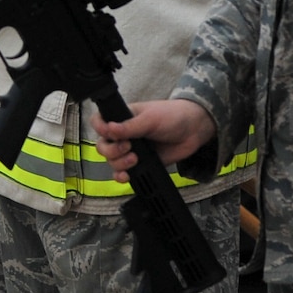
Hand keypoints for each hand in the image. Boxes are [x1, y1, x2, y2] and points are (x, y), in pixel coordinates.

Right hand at [90, 99, 217, 180]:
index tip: (110, 133)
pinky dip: (121, 176)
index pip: (99, 121)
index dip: (100, 128)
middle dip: (111, 150)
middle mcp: (123, 134)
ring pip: (111, 161)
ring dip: (119, 163)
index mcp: (122, 118)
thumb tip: (109, 129)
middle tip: (128, 147)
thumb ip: (129, 126)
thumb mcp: (150, 118)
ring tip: (135, 159)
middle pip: (102, 146)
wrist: (193, 131)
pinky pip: (123, 173)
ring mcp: (131, 150)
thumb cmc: (172, 116)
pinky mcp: (140, 164)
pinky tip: (126, 176)